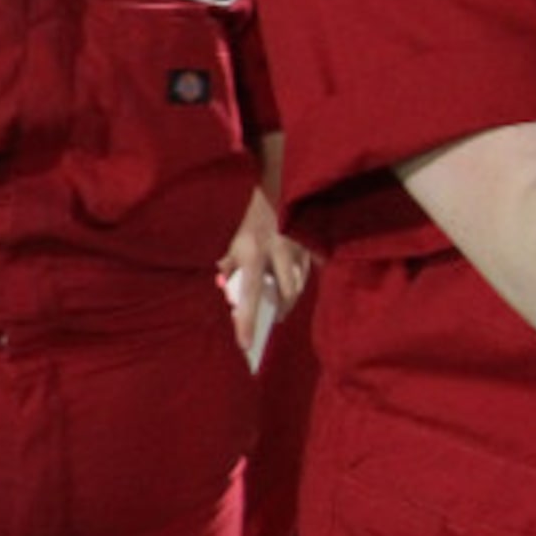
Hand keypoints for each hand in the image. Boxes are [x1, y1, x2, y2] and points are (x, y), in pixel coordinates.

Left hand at [217, 192, 308, 357]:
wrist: (279, 190)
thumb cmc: (253, 222)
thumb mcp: (236, 241)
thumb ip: (230, 265)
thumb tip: (222, 287)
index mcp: (252, 253)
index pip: (248, 294)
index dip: (246, 322)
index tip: (244, 345)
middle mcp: (277, 253)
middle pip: (285, 296)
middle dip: (280, 311)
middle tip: (274, 319)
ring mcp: (298, 250)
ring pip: (299, 287)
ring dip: (290, 299)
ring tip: (282, 305)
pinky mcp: (313, 247)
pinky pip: (309, 273)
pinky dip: (300, 282)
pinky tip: (294, 283)